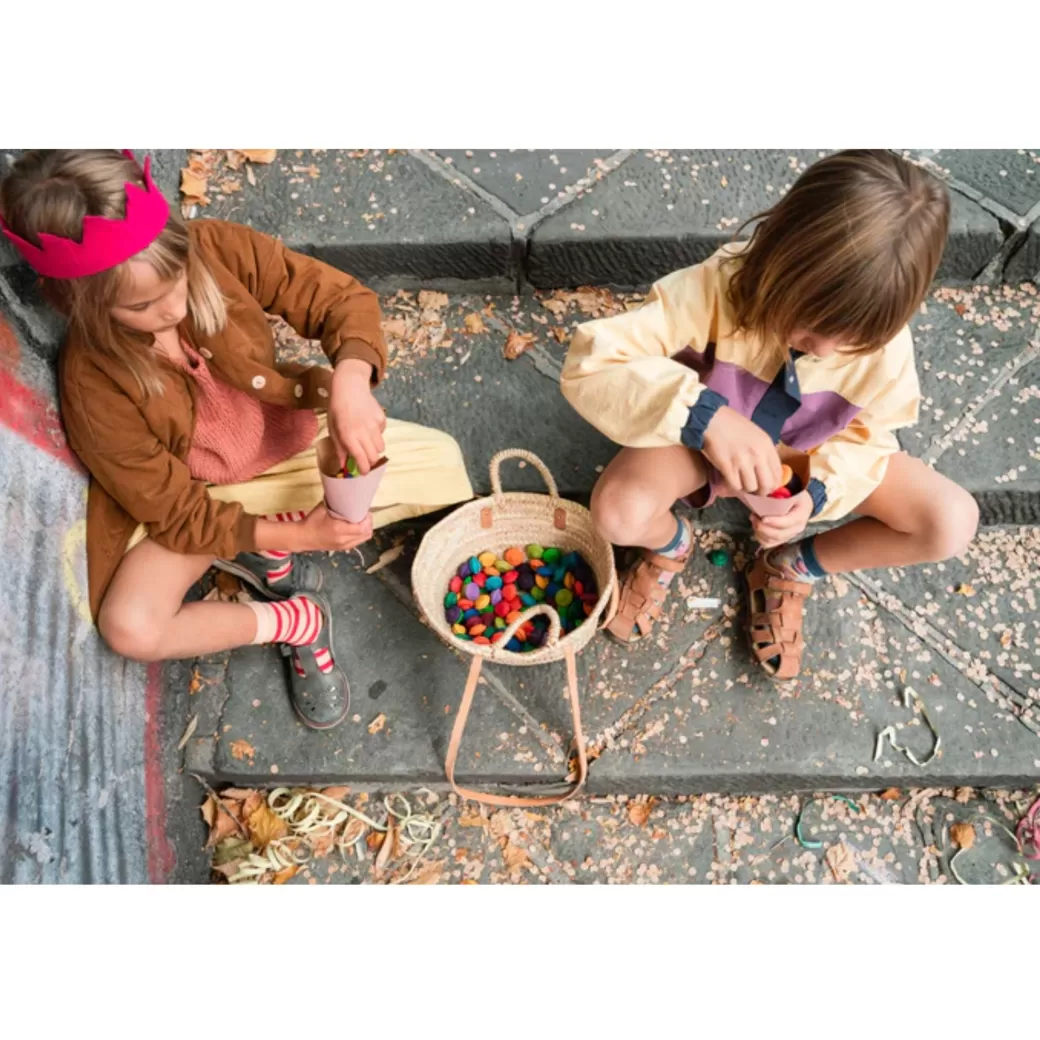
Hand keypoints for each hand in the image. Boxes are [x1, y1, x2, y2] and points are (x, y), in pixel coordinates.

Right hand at [297, 503, 372, 551]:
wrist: (301, 537)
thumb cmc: (311, 521)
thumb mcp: (323, 508)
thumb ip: (336, 503)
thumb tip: (346, 493)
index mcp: (339, 530)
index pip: (362, 528)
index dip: (367, 519)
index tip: (365, 511)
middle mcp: (343, 540)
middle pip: (366, 534)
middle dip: (368, 524)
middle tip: (364, 515)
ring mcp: (343, 546)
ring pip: (363, 539)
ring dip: (365, 530)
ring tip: (361, 521)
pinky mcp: (342, 549)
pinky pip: (357, 542)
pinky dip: (360, 535)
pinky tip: (356, 528)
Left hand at [329, 358, 385, 474]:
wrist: (349, 387)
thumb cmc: (337, 409)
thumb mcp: (333, 429)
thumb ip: (340, 448)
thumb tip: (343, 465)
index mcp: (349, 436)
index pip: (361, 459)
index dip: (364, 469)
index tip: (363, 472)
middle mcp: (363, 432)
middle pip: (374, 456)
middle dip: (370, 461)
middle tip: (365, 458)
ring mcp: (374, 425)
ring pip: (381, 447)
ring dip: (374, 448)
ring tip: (366, 441)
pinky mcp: (382, 418)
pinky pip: (382, 433)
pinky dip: (377, 434)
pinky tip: (368, 424)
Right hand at [701, 406, 782, 493]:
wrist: (711, 420)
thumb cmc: (733, 425)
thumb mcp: (757, 435)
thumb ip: (764, 452)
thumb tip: (767, 471)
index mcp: (767, 446)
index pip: (778, 474)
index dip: (773, 484)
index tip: (766, 486)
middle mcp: (758, 455)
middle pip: (767, 485)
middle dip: (761, 491)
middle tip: (755, 490)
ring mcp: (743, 461)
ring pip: (751, 487)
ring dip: (745, 488)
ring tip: (740, 481)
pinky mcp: (728, 467)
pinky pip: (735, 486)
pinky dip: (733, 486)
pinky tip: (731, 479)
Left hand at [750, 491, 813, 547]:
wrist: (801, 504)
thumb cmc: (795, 496)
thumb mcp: (792, 492)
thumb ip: (781, 495)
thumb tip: (766, 496)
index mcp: (800, 516)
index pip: (787, 522)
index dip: (774, 522)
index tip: (763, 518)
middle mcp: (797, 529)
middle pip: (778, 534)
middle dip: (762, 527)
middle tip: (753, 516)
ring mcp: (789, 535)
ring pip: (771, 540)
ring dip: (759, 531)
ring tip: (754, 519)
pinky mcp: (782, 539)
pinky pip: (768, 544)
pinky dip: (759, 537)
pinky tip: (756, 527)